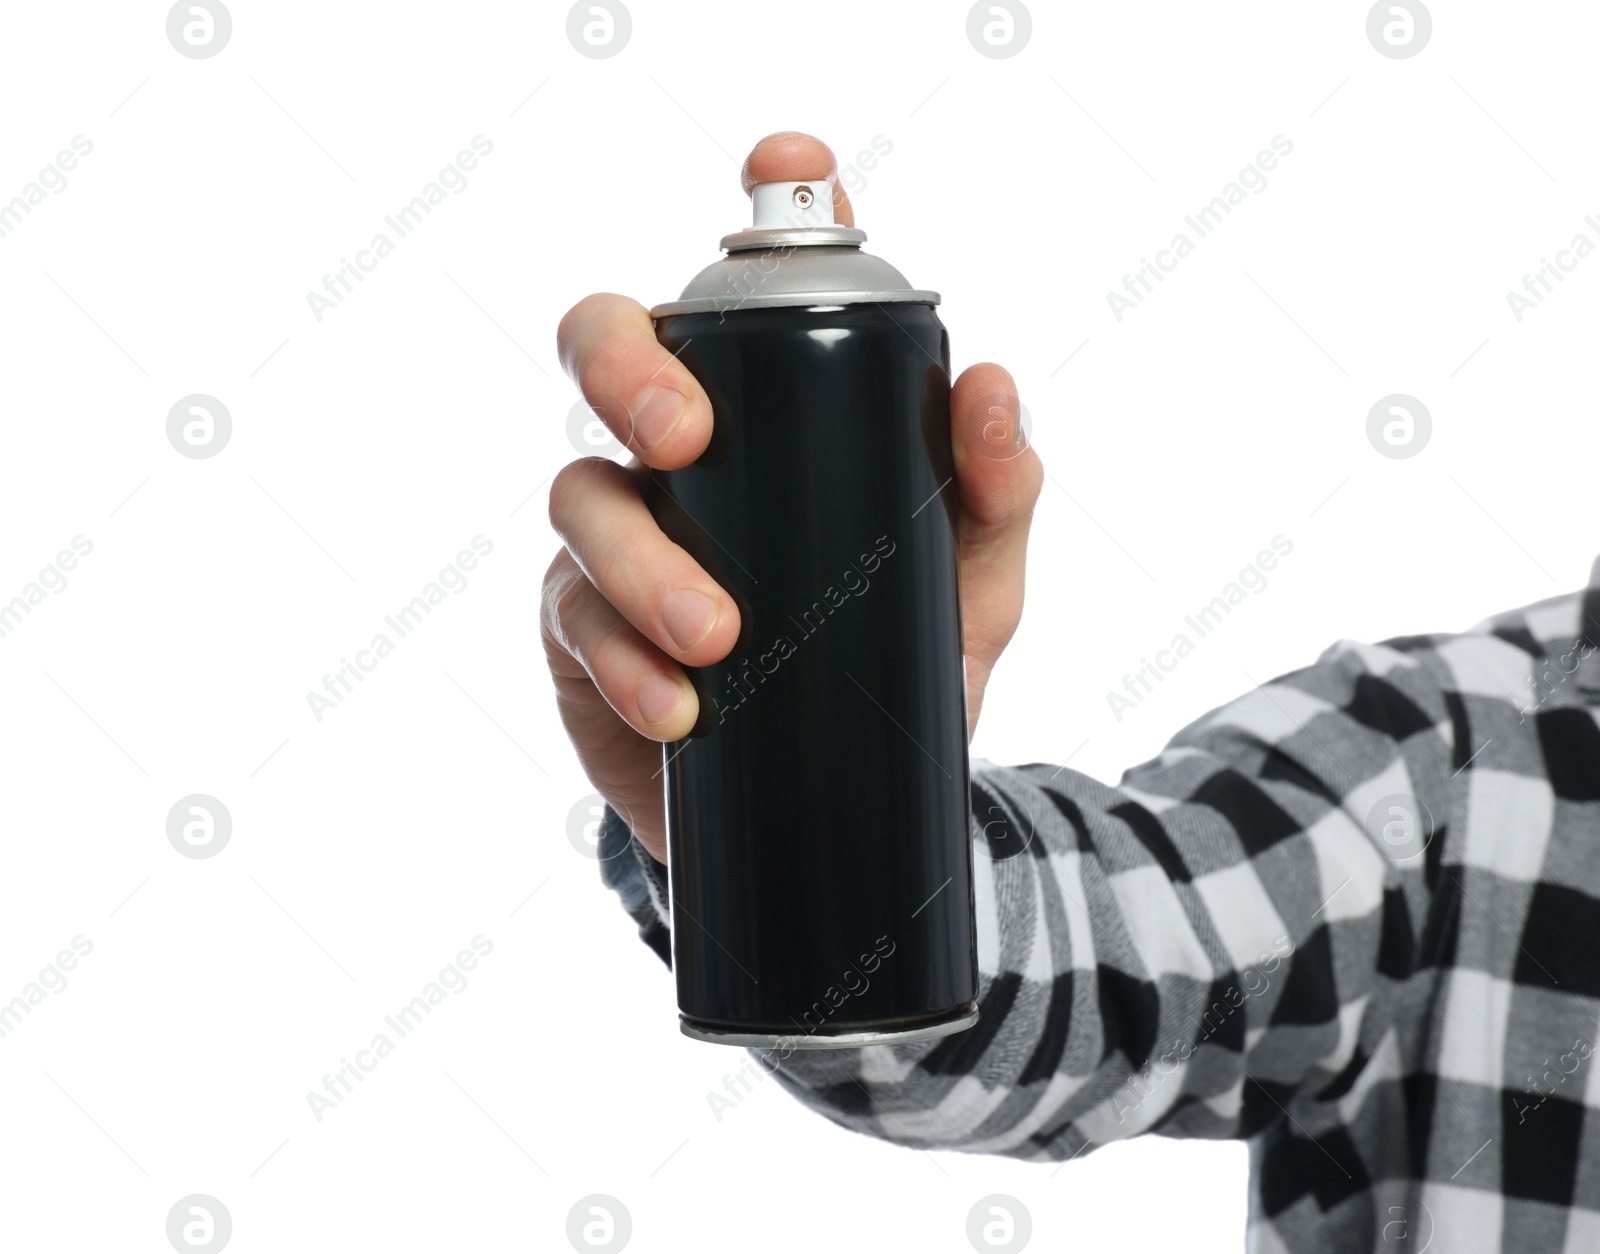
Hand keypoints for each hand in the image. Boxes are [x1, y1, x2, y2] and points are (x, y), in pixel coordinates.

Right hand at [542, 131, 1043, 861]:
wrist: (829, 808)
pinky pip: (572, 618)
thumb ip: (992, 494)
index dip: (769, 204)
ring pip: (580, 493)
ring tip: (716, 634)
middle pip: (604, 344)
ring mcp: (618, 535)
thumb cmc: (893, 660)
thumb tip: (990, 390)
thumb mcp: (970, 582)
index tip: (793, 170)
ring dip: (641, 559)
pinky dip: (626, 660)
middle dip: (628, 368)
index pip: (751, 283)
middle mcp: (676, 449)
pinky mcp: (578, 631)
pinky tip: (679, 708)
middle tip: (685, 435)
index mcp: (769, 409)